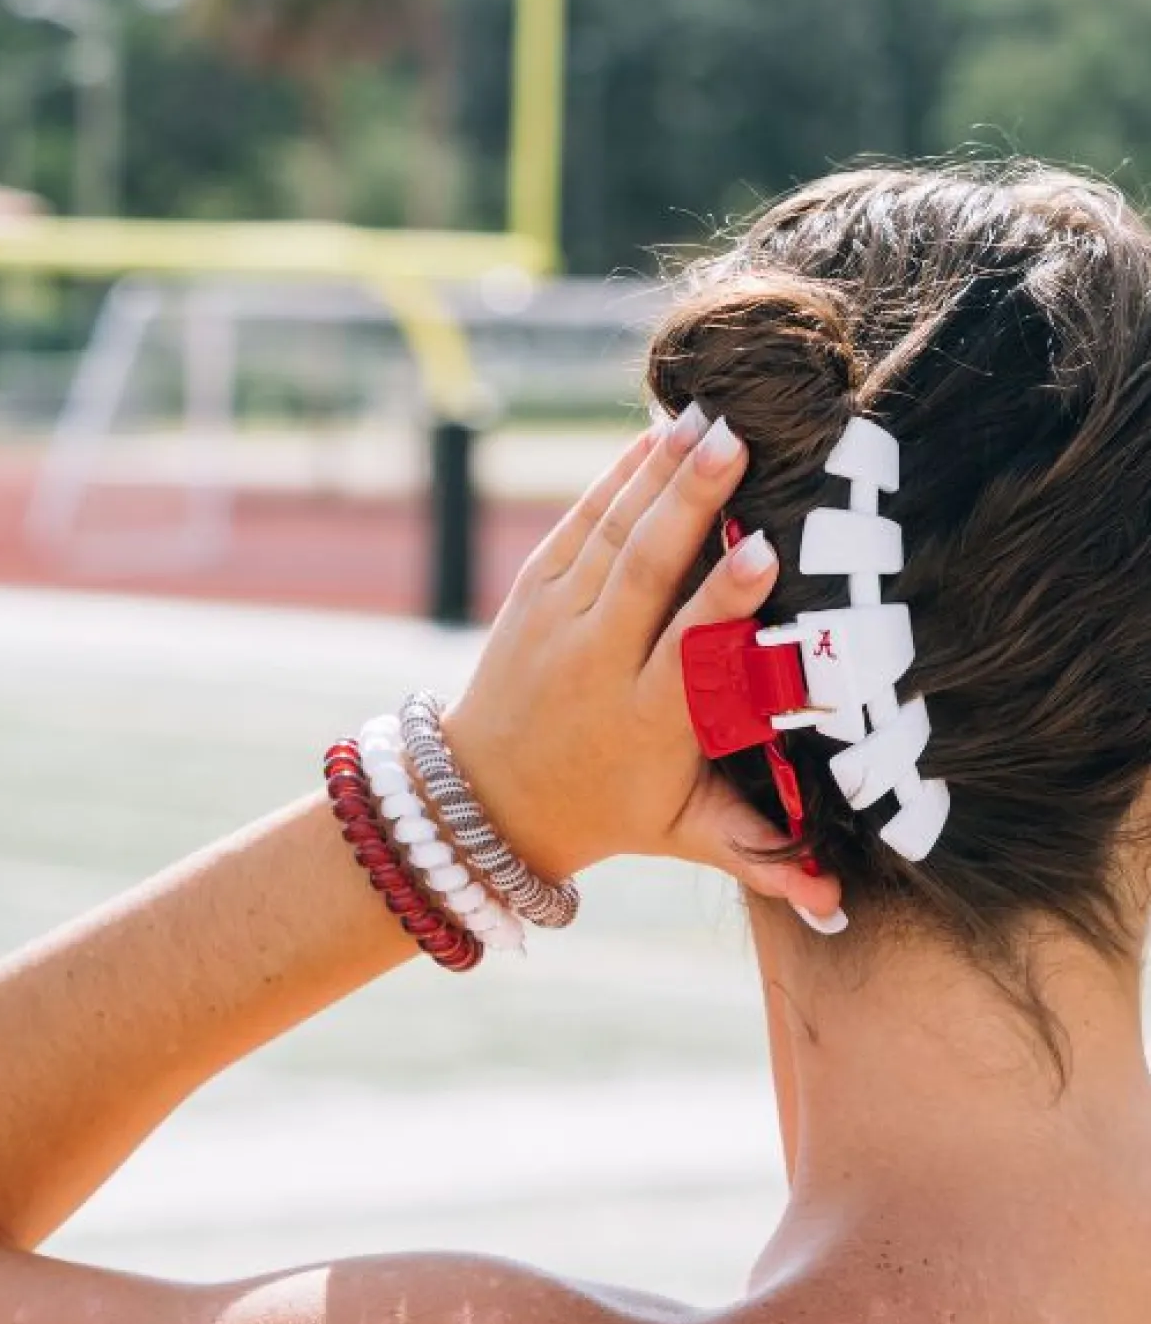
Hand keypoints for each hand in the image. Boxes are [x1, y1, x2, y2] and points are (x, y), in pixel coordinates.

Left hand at [441, 411, 843, 925]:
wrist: (484, 797)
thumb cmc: (606, 811)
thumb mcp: (681, 836)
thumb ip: (761, 857)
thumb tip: (839, 906)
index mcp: (644, 720)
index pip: (686, 651)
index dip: (723, 600)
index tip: (762, 550)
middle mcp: (596, 663)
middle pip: (644, 572)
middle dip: (689, 505)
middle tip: (735, 442)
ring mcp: (557, 621)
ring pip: (610, 536)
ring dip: (657, 474)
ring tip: (705, 417)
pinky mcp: (532, 594)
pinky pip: (576, 527)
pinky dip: (613, 480)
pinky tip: (652, 436)